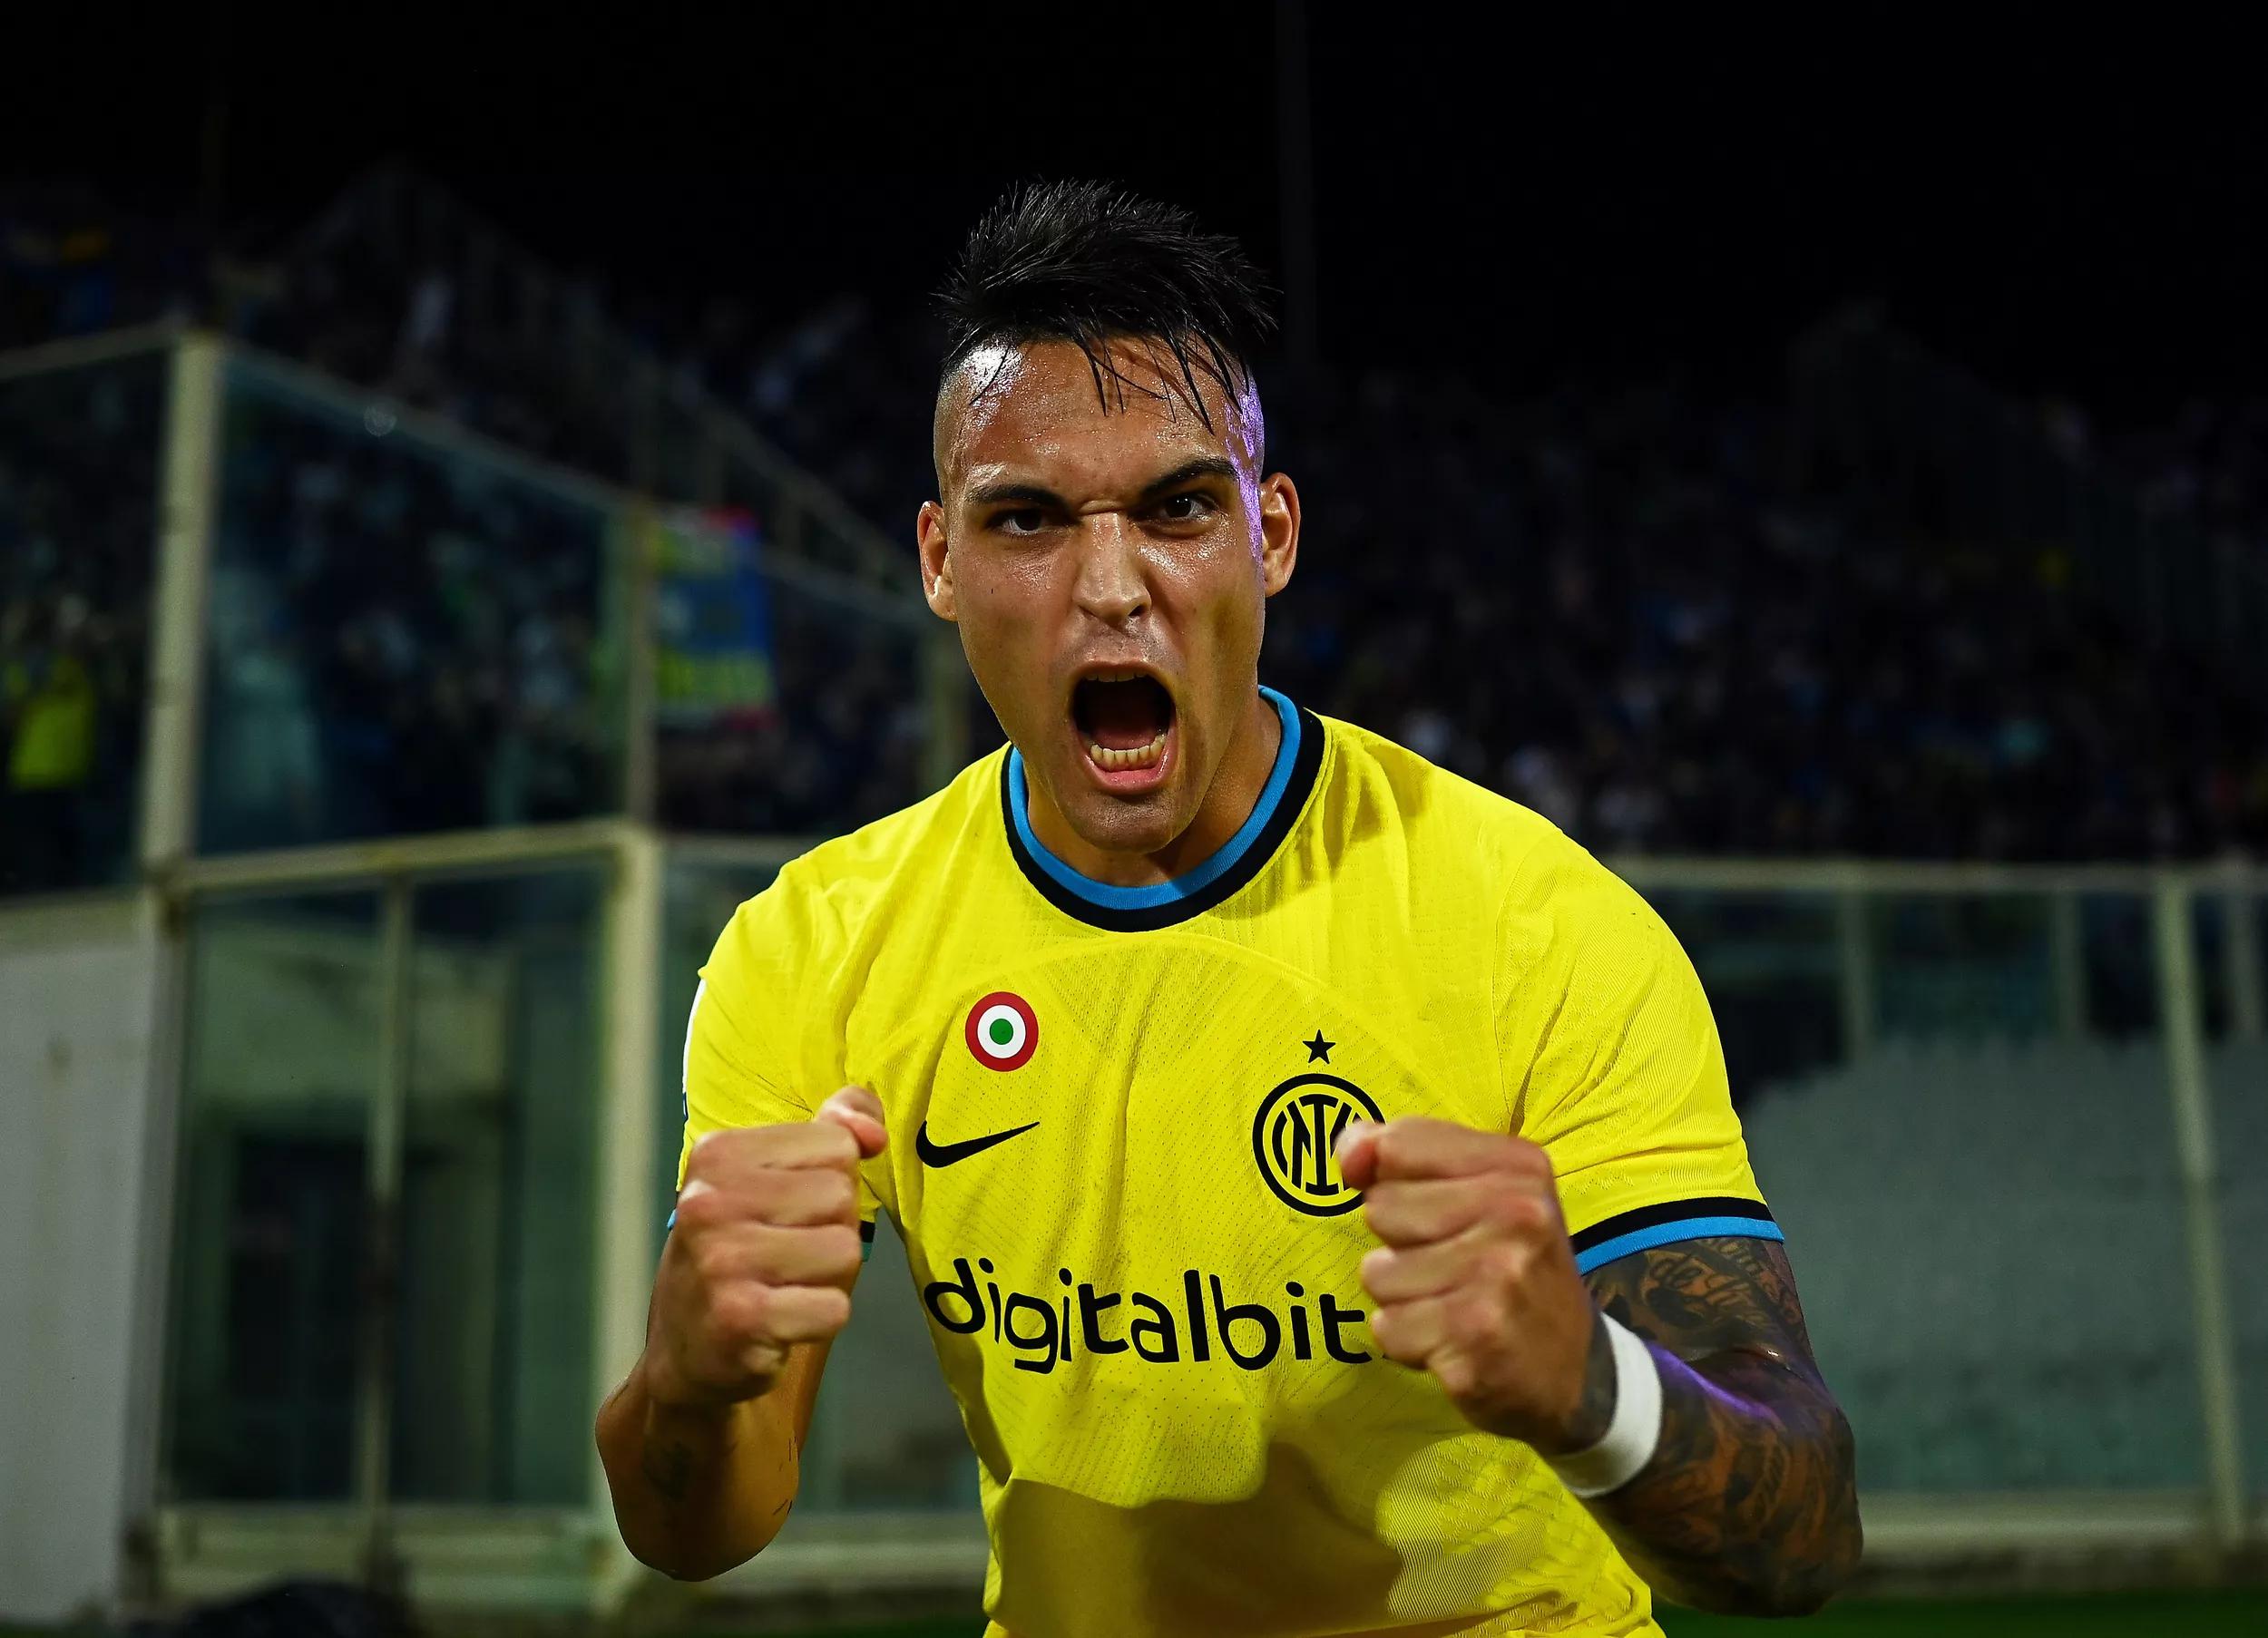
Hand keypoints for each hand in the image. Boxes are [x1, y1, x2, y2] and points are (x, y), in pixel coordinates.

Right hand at [643, 1087, 886, 1409]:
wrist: (683, 1349)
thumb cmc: (740, 1251)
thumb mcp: (771, 1176)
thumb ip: (833, 1130)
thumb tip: (872, 1132)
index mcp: (718, 1155)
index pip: (837, 1144)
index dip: (828, 1182)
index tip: (785, 1211)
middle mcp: (710, 1202)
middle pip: (842, 1197)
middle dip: (831, 1230)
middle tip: (786, 1256)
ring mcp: (722, 1261)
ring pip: (845, 1251)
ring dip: (829, 1278)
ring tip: (785, 1286)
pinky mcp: (741, 1320)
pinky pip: (835, 1308)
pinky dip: (821, 1320)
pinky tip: (783, 1321)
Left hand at [1338, 1117, 1604, 1453]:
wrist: (1577, 1372)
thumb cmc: (1512, 1271)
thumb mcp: (1485, 1195)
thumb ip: (1409, 1156)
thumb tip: (1348, 1149)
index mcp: (1518, 1167)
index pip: (1400, 1143)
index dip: (1379, 1173)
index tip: (1407, 1200)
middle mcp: (1517, 1214)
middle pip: (1381, 1208)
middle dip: (1399, 1244)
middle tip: (1452, 1267)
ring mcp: (1498, 1277)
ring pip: (1378, 1273)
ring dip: (1402, 1298)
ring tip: (1453, 1305)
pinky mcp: (1475, 1336)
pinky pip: (1387, 1327)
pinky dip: (1408, 1342)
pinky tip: (1452, 1342)